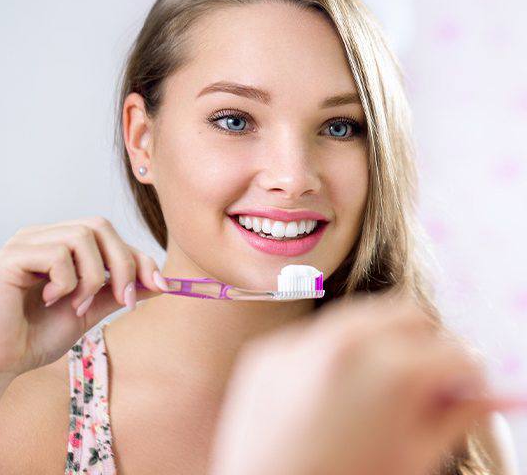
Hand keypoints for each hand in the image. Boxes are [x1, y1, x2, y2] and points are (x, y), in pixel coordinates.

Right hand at [0, 216, 166, 381]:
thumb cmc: (35, 337)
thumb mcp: (89, 312)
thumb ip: (118, 293)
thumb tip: (159, 283)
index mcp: (61, 245)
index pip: (110, 236)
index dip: (139, 258)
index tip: (162, 286)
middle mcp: (44, 237)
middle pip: (100, 226)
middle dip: (123, 263)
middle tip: (125, 300)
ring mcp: (27, 243)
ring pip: (82, 235)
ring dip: (92, 277)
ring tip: (78, 306)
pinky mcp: (12, 256)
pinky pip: (57, 254)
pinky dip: (66, 282)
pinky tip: (51, 301)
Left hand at [209, 290, 511, 474]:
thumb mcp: (412, 462)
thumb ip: (457, 418)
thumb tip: (503, 394)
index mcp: (393, 374)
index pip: (456, 350)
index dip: (468, 373)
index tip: (462, 388)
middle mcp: (345, 343)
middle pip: (409, 312)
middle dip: (426, 339)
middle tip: (423, 375)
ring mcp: (300, 341)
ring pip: (360, 313)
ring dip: (380, 336)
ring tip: (375, 381)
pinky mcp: (269, 349)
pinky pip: (313, 334)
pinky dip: (333, 351)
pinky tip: (328, 390)